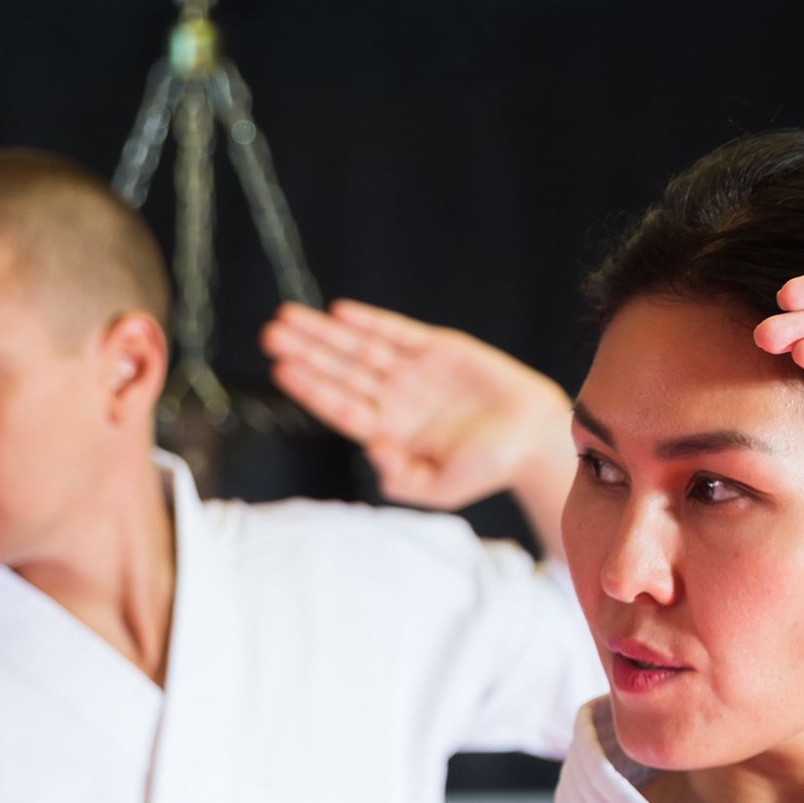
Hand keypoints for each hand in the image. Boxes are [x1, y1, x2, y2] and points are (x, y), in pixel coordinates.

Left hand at [265, 300, 574, 514]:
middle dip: (306, 352)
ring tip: (289, 317)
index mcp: (388, 431)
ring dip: (325, 333)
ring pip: (360, 348)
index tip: (281, 372)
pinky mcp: (438, 348)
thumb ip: (402, 479)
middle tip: (270, 335)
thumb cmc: (486, 468)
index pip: (339, 407)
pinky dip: (371, 321)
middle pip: (340, 371)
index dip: (310, 389)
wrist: (533, 437)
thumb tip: (374, 451)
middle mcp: (394, 398)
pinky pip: (397, 332)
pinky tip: (341, 313)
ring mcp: (413, 371)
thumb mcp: (441, 490)